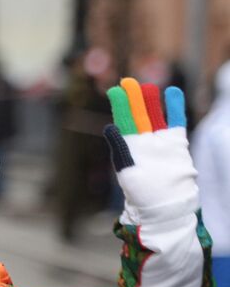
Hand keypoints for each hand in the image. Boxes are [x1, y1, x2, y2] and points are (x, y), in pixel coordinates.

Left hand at [104, 78, 195, 220]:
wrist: (166, 205)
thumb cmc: (142, 193)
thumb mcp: (127, 171)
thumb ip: (120, 149)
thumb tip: (110, 127)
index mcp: (127, 148)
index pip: (122, 122)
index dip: (119, 106)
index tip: (114, 90)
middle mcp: (143, 142)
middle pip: (138, 115)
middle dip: (133, 99)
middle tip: (128, 81)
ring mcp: (160, 142)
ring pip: (156, 116)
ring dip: (151, 101)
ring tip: (147, 86)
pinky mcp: (177, 144)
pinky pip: (176, 121)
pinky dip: (175, 107)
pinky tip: (172, 92)